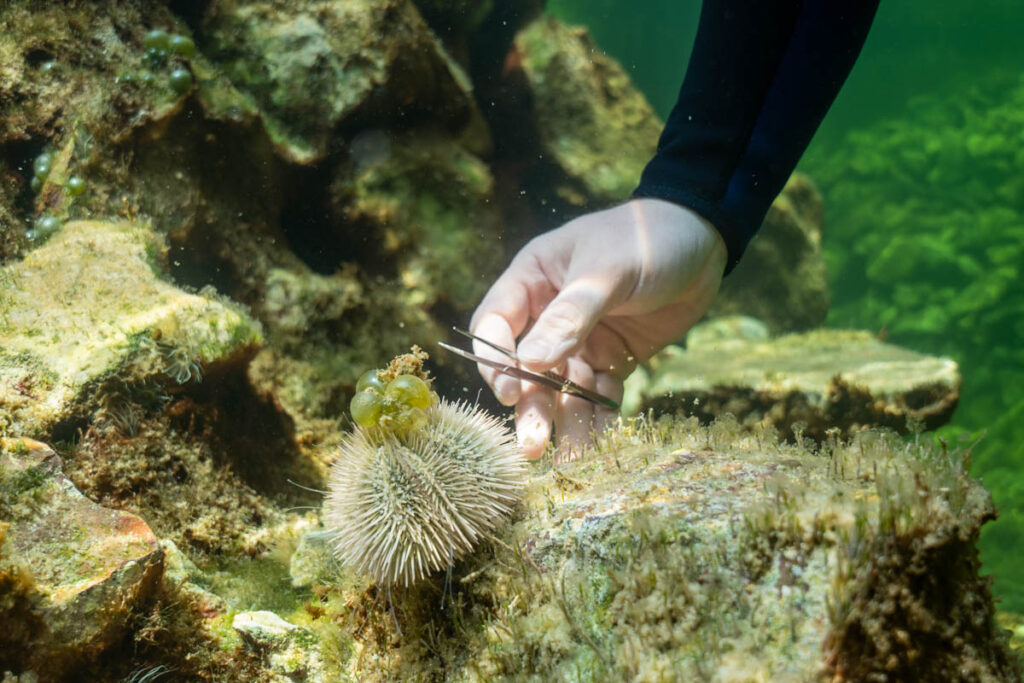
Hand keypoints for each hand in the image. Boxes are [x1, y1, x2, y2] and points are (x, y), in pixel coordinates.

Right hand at [470, 198, 726, 459]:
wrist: (704, 239)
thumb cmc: (646, 238)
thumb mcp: (606, 271)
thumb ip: (570, 316)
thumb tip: (530, 363)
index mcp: (532, 280)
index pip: (496, 325)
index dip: (495, 361)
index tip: (509, 393)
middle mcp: (548, 314)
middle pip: (527, 367)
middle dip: (531, 406)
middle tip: (533, 447)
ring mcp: (581, 339)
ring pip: (563, 388)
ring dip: (565, 422)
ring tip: (569, 462)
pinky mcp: (613, 358)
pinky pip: (599, 394)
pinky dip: (599, 419)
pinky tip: (599, 449)